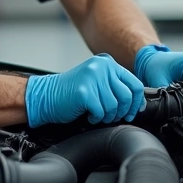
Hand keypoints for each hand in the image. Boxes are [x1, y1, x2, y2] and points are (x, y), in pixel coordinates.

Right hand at [24, 54, 144, 126]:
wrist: (45, 96)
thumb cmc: (71, 93)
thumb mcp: (96, 82)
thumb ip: (115, 86)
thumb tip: (138, 102)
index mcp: (107, 63)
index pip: (135, 83)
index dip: (136, 102)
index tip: (132, 112)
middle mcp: (101, 67)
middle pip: (127, 96)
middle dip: (122, 112)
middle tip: (112, 117)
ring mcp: (92, 78)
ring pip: (114, 106)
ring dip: (107, 116)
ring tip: (97, 115)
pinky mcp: (84, 91)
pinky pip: (101, 112)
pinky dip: (96, 118)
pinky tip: (89, 115)